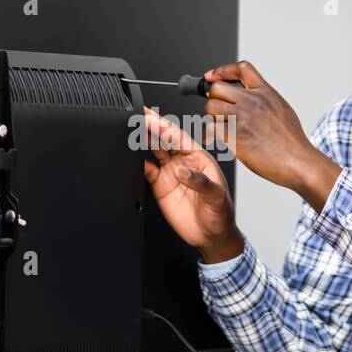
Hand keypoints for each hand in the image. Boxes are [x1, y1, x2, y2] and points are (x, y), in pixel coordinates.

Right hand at [140, 106, 244, 262]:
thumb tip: (182, 171)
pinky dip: (138, 163)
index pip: (178, 137)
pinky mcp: (161, 186)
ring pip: (154, 150)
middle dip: (150, 126)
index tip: (150, 119)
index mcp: (199, 158)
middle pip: (164, 139)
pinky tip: (131, 157)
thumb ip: (200, 182)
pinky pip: (147, 170)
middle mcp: (183, 162)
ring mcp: (171, 173)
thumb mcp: (216, 196)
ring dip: (143, 140)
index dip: (163, 127)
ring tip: (130, 129)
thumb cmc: (221, 214)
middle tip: (136, 115)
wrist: (211, 236)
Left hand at [201, 60, 341, 210]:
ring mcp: (243, 117)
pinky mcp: (234, 136)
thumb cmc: (292, 141)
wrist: (298, 160)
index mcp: (265, 92)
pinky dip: (210, 135)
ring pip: (211, 108)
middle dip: (214, 100)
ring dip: (213, 118)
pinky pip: (211, 128)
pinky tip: (217, 140)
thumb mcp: (282, 108)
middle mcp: (252, 101)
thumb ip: (264, 99)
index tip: (211, 77)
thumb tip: (250, 96)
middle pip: (217, 89)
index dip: (222, 71)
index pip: (241, 69)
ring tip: (224, 128)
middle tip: (219, 112)